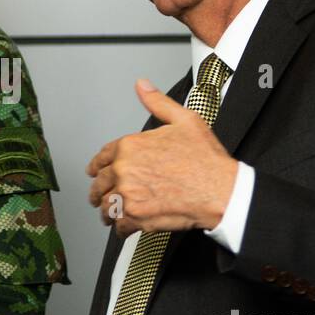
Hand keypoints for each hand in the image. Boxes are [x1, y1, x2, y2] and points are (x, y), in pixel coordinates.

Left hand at [87, 79, 238, 236]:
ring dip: (107, 211)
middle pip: (99, 184)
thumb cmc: (205, 159)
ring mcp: (128, 195)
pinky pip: (119, 226)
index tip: (94, 172)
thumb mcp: (184, 120)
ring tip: (110, 214)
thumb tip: (142, 86)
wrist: (220, 190)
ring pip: (106, 206)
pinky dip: (120, 228)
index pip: (101, 157)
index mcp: (130, 146)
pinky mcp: (136, 217)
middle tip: (99, 197)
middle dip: (98, 191)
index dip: (96, 166)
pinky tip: (125, 227)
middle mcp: (124, 170)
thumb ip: (157, 102)